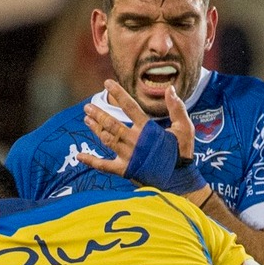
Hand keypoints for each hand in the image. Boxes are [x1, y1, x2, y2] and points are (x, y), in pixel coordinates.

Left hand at [80, 80, 199, 169]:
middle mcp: (135, 141)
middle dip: (99, 113)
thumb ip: (177, 108)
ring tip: (86, 119)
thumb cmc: (182, 154)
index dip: (118, 93)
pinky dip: (91, 160)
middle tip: (88, 106)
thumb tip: (170, 89)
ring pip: (107, 139)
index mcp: (147, 129)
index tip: (107, 83)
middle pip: (112, 123)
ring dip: (95, 129)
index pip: (130, 106)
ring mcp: (128, 156)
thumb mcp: (185, 129)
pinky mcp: (124, 170)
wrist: (179, 181)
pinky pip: (104, 166)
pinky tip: (79, 156)